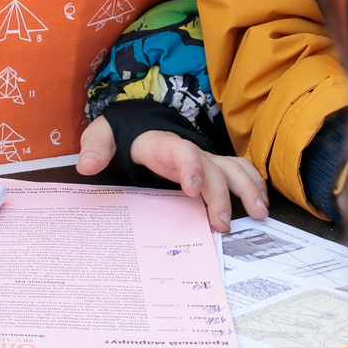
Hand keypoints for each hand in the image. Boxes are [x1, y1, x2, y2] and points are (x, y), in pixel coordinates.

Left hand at [75, 118, 266, 230]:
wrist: (136, 123)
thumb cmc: (120, 134)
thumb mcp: (101, 136)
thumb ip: (95, 148)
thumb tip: (85, 165)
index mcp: (161, 144)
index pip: (181, 152)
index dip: (191, 168)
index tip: (192, 191)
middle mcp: (189, 150)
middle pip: (213, 168)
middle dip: (220, 195)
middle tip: (222, 223)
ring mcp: (204, 158)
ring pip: (234, 168)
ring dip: (249, 189)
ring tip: (260, 214)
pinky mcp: (212, 167)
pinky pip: (240, 171)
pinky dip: (254, 184)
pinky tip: (262, 205)